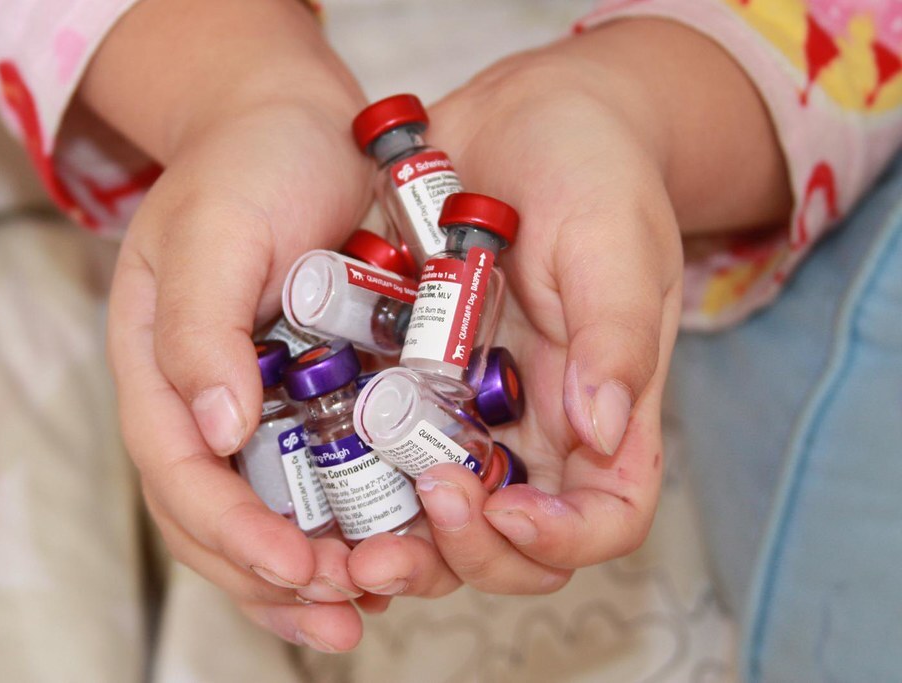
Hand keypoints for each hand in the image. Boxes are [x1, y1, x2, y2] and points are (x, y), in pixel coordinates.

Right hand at [88, 0, 375, 650]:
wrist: (295, 125)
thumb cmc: (248, 165)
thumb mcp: (215, 231)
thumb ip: (199, 328)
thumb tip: (213, 432)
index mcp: (160, 369)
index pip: (179, 474)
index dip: (231, 532)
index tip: (293, 566)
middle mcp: (203, 402)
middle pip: (217, 518)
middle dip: (274, 577)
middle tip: (344, 613)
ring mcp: (258, 406)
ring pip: (269, 514)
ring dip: (312, 576)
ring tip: (369, 609)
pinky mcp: (313, 397)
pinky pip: (322, 480)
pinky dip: (349, 526)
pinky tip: (390, 557)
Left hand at [347, 18, 789, 596]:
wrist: (523, 113)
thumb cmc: (594, 168)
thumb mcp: (615, 241)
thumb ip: (616, 335)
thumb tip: (600, 429)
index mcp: (606, 409)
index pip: (605, 517)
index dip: (561, 540)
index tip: (505, 510)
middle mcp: (539, 427)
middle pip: (511, 539)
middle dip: (461, 554)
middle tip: (401, 532)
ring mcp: (471, 409)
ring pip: (439, 513)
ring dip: (397, 540)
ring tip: (345, 541)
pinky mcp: (413, 381)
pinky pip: (384, 450)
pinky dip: (356, 477)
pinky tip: (316, 474)